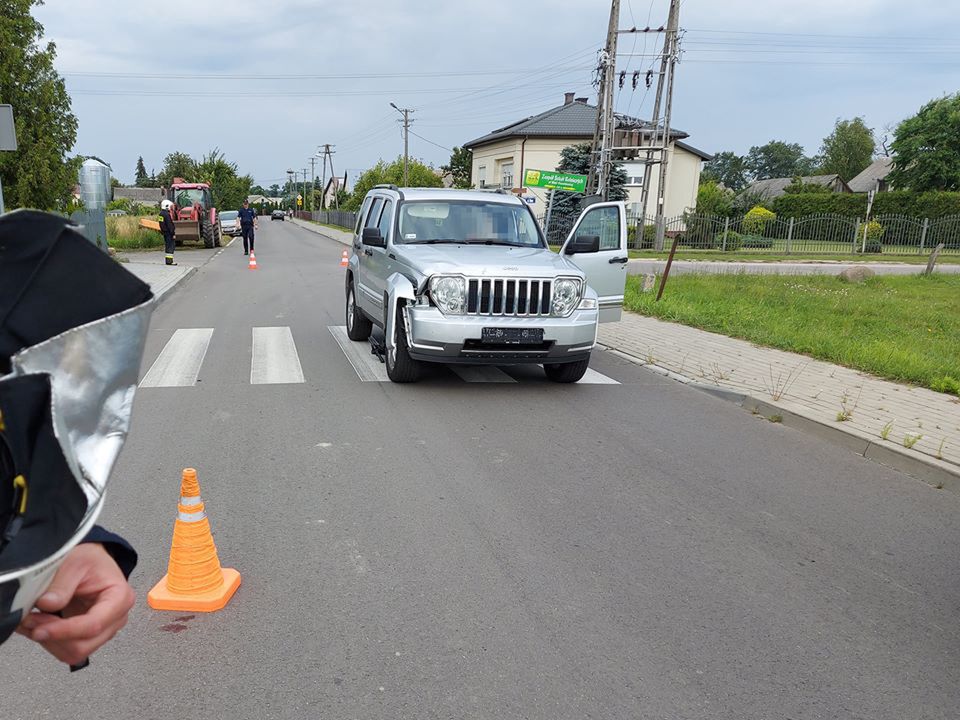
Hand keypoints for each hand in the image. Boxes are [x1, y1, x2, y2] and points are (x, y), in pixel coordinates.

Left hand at [17, 543, 135, 665]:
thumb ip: (62, 584)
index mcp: (120, 598)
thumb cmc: (90, 560)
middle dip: (53, 637)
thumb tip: (47, 604)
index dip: (64, 631)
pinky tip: (39, 626)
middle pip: (83, 645)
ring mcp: (104, 630)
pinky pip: (67, 651)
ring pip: (73, 653)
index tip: (39, 629)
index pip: (94, 625)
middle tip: (30, 619)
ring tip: (32, 621)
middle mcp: (116, 618)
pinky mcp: (89, 637)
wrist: (90, 562)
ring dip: (48, 641)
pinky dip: (49, 642)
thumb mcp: (75, 562)